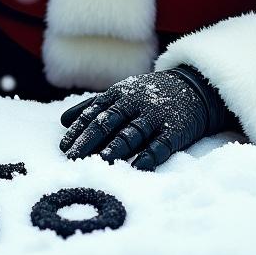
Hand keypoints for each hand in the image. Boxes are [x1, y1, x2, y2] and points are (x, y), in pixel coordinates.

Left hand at [58, 66, 229, 170]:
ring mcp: (156, 115)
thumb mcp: (122, 93)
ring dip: (117, 147)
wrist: (193, 88)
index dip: (79, 130)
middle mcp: (136, 103)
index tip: (64, 148)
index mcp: (120, 94)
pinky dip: (150, 155)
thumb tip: (62, 121)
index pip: (94, 112)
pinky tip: (139, 166)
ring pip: (133, 133)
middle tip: (74, 158)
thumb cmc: (149, 94)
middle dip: (90, 141)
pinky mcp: (175, 130)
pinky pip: (161, 144)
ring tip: (102, 161)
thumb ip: (92, 106)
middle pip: (109, 122)